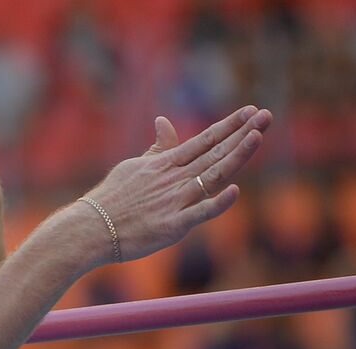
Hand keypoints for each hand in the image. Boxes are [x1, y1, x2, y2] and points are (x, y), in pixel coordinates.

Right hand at [81, 105, 272, 263]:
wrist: (88, 229)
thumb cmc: (109, 200)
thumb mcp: (133, 167)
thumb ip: (156, 149)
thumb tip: (164, 121)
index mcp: (165, 165)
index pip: (204, 140)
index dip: (229, 126)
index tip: (251, 112)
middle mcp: (173, 179)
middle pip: (214, 154)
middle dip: (242, 134)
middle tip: (267, 116)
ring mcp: (173, 202)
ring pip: (212, 176)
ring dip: (236, 156)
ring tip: (257, 137)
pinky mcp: (170, 227)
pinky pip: (198, 214)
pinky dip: (217, 204)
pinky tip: (235, 191)